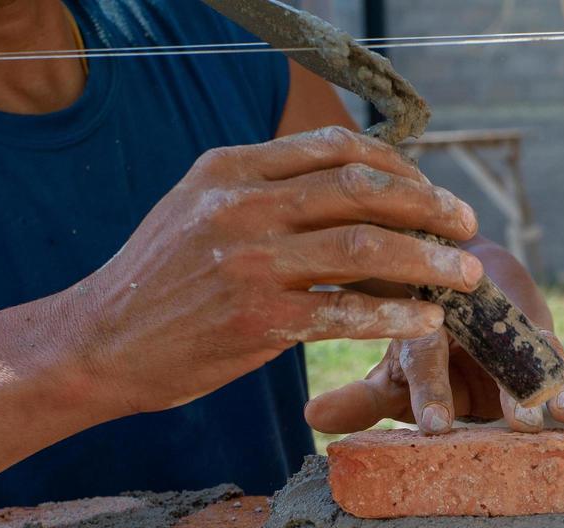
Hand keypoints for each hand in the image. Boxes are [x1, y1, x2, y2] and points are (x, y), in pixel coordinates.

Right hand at [59, 126, 482, 416]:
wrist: (95, 343)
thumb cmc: (156, 284)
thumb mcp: (197, 212)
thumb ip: (261, 193)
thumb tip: (341, 189)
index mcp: (231, 169)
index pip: (334, 149)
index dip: (397, 166)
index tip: (430, 190)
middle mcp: (242, 205)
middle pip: (362, 189)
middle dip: (428, 205)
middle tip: (468, 225)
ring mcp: (248, 262)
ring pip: (365, 246)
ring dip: (428, 260)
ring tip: (466, 275)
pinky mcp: (255, 320)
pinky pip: (344, 311)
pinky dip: (394, 314)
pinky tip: (426, 322)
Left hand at [304, 241, 563, 433]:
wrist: (455, 266)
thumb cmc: (417, 331)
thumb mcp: (390, 369)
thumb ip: (361, 398)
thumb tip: (312, 419)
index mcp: (423, 320)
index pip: (423, 356)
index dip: (429, 391)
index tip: (436, 427)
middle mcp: (469, 314)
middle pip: (491, 351)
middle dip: (511, 389)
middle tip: (525, 422)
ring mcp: (507, 319)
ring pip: (532, 348)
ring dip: (555, 381)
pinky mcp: (539, 330)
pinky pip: (557, 355)